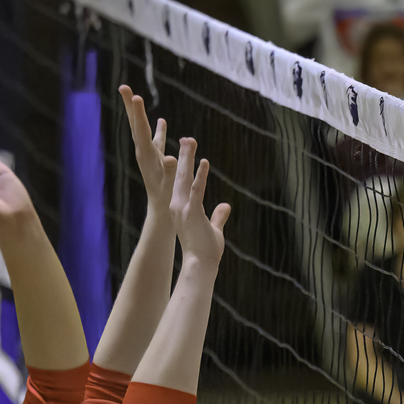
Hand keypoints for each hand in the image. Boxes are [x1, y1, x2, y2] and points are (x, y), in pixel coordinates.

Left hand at [119, 85, 176, 219]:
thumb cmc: (168, 201)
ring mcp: (150, 156)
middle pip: (136, 125)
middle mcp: (145, 153)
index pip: (141, 131)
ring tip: (135, 97)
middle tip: (123, 87)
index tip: (135, 96)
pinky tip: (162, 121)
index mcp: (147, 157)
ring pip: (143, 130)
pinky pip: (157, 140)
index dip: (138, 113)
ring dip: (140, 114)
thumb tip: (171, 157)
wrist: (162, 214)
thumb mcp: (170, 186)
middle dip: (131, 107)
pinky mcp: (157, 160)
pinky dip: (158, 130)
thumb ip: (170, 170)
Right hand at [170, 137, 229, 266]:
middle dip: (184, 156)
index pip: (182, 182)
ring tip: (190, 140)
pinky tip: (204, 162)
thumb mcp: (213, 229)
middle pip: (180, 175)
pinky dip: (200, 175)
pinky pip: (197, 190)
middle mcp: (178, 205)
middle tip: (186, 138)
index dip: (184, 166)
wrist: (199, 265)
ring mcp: (183, 208)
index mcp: (180, 208)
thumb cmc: (205, 250)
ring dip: (188, 158)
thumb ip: (218, 216)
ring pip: (185, 178)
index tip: (187, 152)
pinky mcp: (192, 212)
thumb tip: (226, 206)